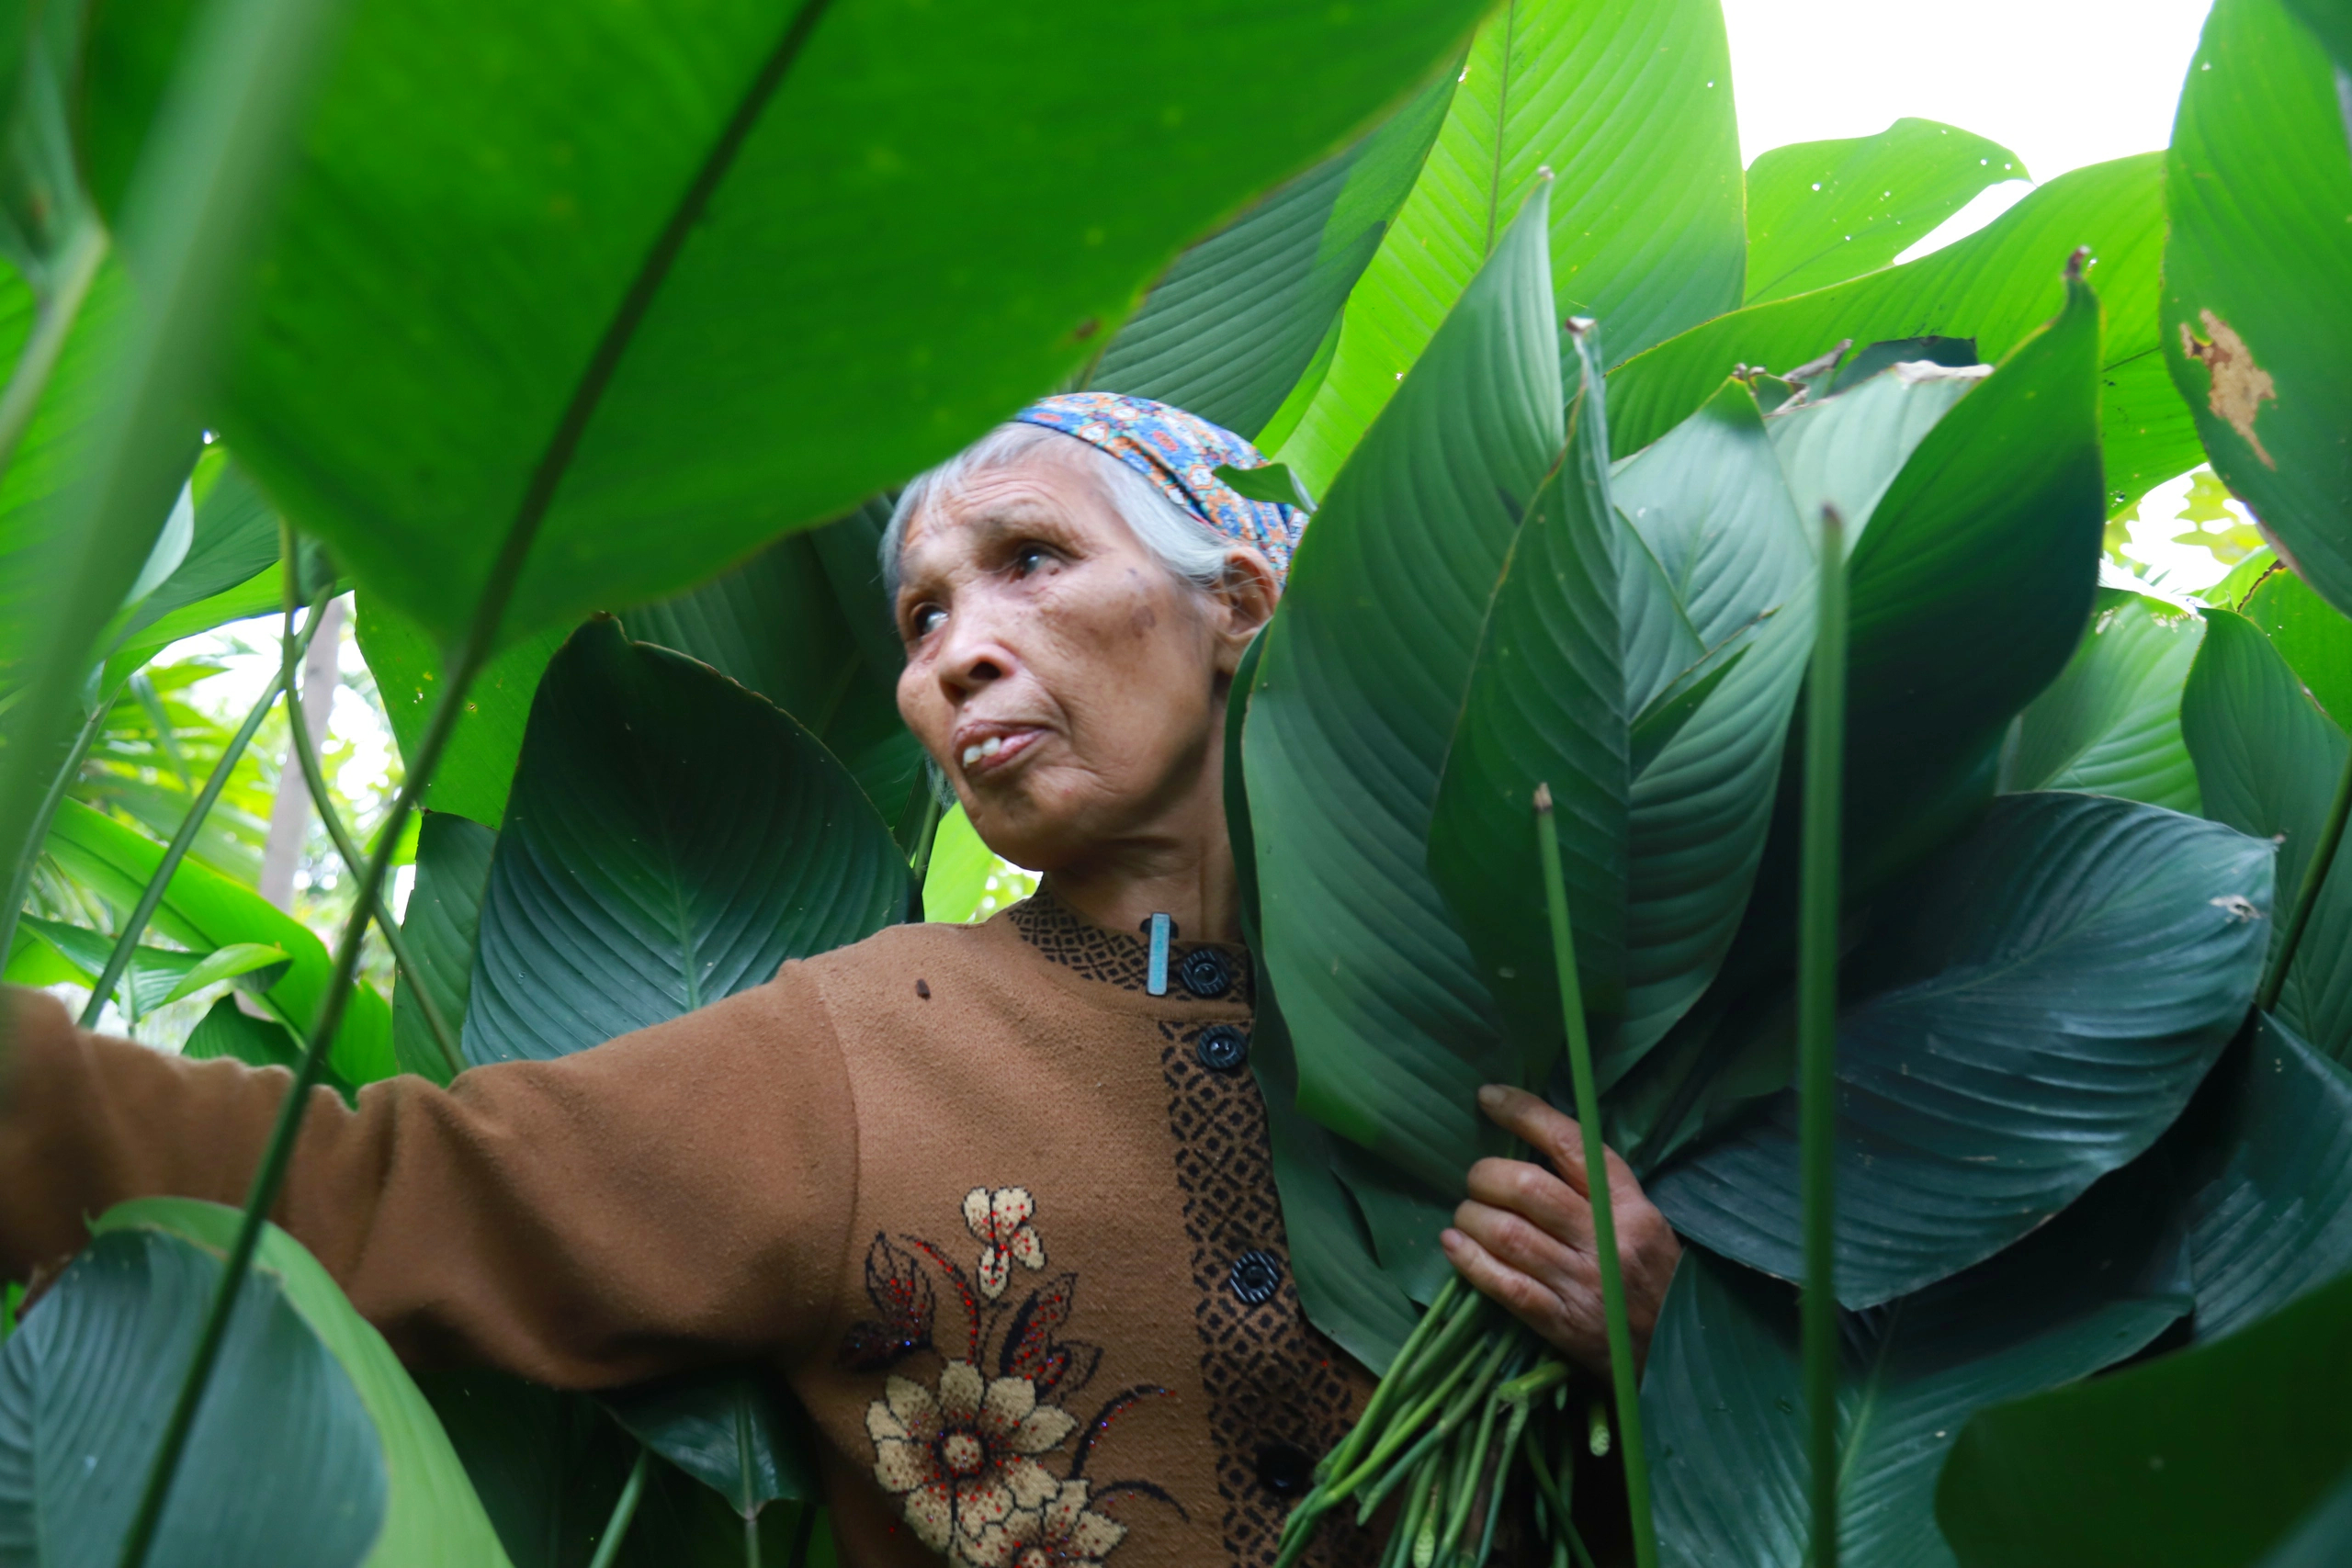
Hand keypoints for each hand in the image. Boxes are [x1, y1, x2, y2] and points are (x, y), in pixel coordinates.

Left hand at [1439, 1083, 1681, 1379]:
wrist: (1682, 1358)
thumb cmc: (1656, 1284)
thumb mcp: (1645, 1226)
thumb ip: (1600, 1191)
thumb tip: (1534, 1147)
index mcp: (1632, 1207)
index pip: (1572, 1144)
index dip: (1525, 1114)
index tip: (1489, 1097)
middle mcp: (1608, 1241)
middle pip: (1528, 1188)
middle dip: (1486, 1175)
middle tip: (1475, 1180)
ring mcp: (1584, 1285)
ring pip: (1508, 1234)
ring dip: (1471, 1217)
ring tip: (1464, 1215)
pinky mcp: (1564, 1325)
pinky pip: (1505, 1286)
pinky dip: (1470, 1261)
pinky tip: (1453, 1246)